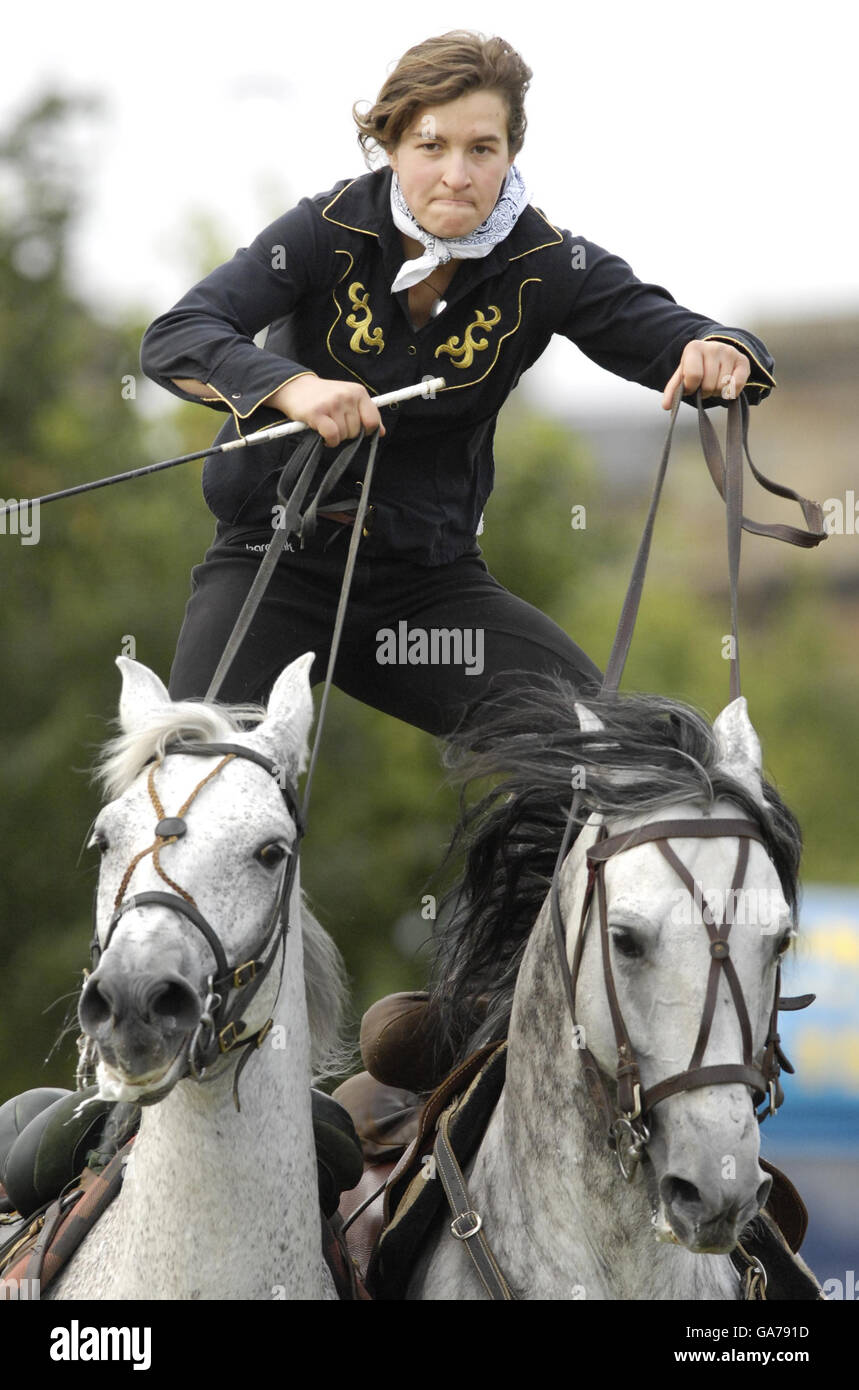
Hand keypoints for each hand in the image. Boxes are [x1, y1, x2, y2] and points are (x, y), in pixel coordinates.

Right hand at [265, 374, 384, 444]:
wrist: (295, 387)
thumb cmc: (324, 397)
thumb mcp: (348, 399)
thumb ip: (365, 414)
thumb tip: (381, 432)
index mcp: (358, 392)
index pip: (373, 420)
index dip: (366, 431)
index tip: (356, 429)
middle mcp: (347, 396)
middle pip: (357, 431)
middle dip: (347, 433)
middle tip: (334, 423)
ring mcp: (332, 404)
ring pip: (344, 435)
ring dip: (335, 436)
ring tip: (326, 424)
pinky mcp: (317, 413)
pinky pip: (332, 436)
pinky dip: (329, 441)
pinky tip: (323, 435)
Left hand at [661, 341, 749, 409]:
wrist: (716, 353)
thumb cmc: (696, 366)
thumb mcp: (682, 375)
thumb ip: (673, 390)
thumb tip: (666, 406)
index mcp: (694, 348)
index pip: (693, 376)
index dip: (691, 387)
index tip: (691, 386)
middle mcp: (713, 347)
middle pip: (709, 385)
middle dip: (705, 391)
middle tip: (704, 385)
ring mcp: (730, 352)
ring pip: (722, 388)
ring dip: (717, 392)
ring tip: (715, 383)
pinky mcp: (743, 361)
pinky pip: (736, 386)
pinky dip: (730, 393)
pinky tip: (726, 386)